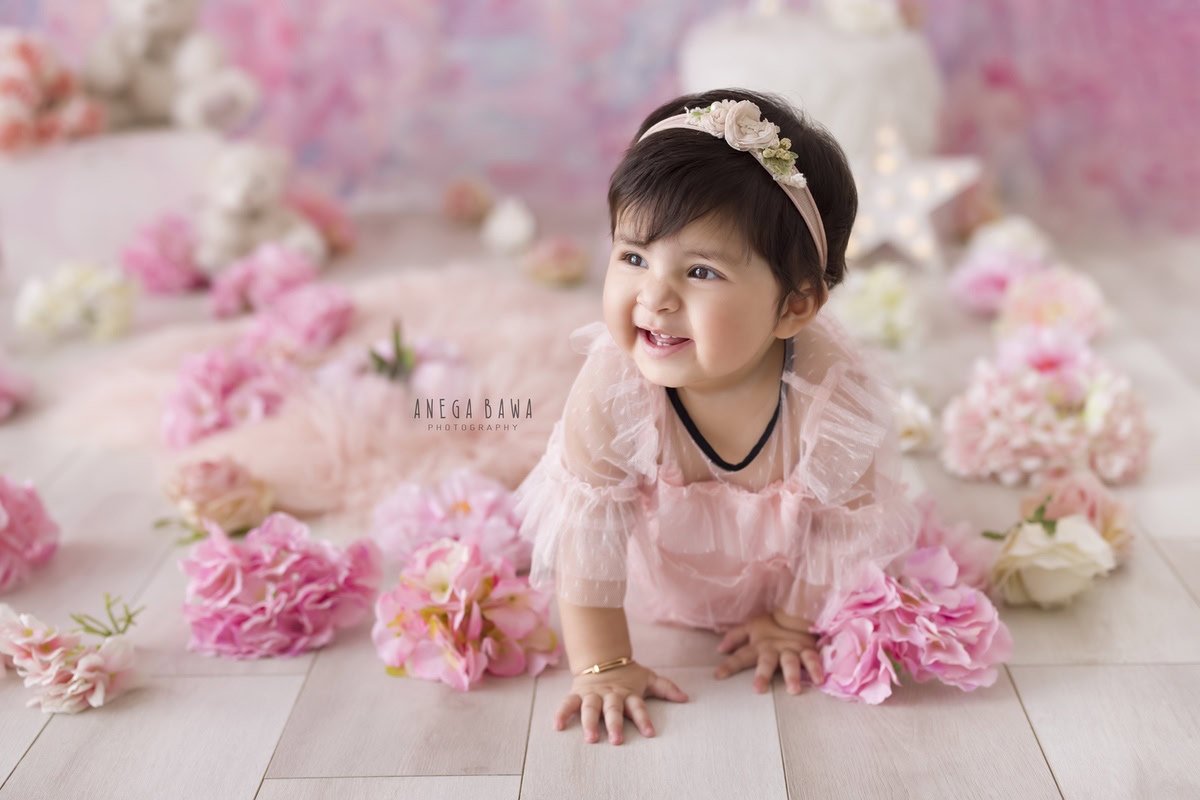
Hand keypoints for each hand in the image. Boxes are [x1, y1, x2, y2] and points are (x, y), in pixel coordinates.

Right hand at [553, 660, 688, 744]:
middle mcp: (610, 694)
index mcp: (628, 692)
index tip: (650, 733)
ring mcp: (593, 694)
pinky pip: (568, 703)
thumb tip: (685, 698)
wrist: (601, 656)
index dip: (643, 719)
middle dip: (615, 724)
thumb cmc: (627, 674)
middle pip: (612, 709)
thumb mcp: (647, 678)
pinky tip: (557, 726)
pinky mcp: (578, 694)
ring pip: (590, 708)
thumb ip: (665, 688)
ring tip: (590, 738)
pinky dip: (561, 713)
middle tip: (616, 741)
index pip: (638, 706)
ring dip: (590, 723)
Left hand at [713, 613, 823, 693]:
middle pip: (767, 661)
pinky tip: (818, 680)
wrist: (799, 607)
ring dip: (791, 675)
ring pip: (790, 662)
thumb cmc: (773, 623)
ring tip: (793, 690)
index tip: (718, 676)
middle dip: (762, 674)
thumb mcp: (752, 627)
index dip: (730, 665)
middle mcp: (774, 648)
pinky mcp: (807, 649)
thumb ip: (736, 636)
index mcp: (758, 645)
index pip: (741, 656)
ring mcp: (791, 649)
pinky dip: (816, 668)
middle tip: (758, 689)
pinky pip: (812, 658)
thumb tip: (720, 648)